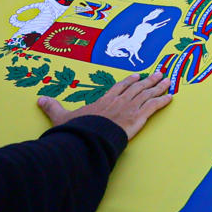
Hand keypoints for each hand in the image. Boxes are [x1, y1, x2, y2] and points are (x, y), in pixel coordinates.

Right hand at [39, 70, 173, 138]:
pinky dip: (163, 102)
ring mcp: (130, 108)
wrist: (89, 138)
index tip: (137, 76)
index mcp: (104, 100)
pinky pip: (153, 107)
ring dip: (158, 87)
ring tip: (168, 80)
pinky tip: (171, 97)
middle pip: (137, 88)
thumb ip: (53, 108)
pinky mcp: (138, 118)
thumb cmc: (77, 129)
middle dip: (149, 80)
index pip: (119, 87)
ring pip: (147, 94)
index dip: (128, 81)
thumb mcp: (62, 118)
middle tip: (159, 74)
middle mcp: (119, 101)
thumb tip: (39, 99)